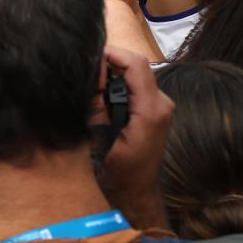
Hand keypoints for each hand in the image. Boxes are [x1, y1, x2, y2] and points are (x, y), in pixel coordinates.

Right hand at [95, 45, 172, 228]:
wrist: (137, 190)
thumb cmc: (120, 171)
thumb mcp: (102, 139)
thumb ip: (97, 106)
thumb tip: (88, 75)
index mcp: (152, 109)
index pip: (136, 65)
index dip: (112, 53)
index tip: (87, 52)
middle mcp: (161, 102)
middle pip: (136, 66)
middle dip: (109, 61)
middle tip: (82, 65)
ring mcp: (160, 105)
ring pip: (135, 73)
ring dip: (112, 71)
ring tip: (87, 77)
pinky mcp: (153, 108)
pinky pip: (135, 85)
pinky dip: (117, 82)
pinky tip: (98, 90)